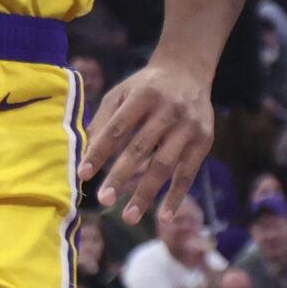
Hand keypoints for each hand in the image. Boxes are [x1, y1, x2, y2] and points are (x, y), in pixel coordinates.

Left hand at [80, 59, 213, 225]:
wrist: (189, 71)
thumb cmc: (147, 87)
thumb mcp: (123, 92)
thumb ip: (104, 119)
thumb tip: (84, 154)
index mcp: (143, 95)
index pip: (117, 128)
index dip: (99, 151)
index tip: (83, 174)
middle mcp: (167, 110)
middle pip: (140, 148)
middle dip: (120, 176)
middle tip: (103, 199)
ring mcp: (188, 126)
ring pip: (164, 164)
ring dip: (146, 193)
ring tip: (129, 216)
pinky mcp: (203, 140)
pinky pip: (188, 173)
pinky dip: (176, 196)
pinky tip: (164, 216)